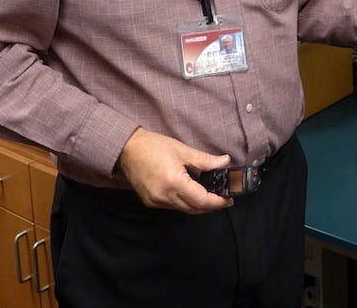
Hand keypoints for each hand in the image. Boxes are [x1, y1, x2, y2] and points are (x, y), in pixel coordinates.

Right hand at [118, 127, 233, 212]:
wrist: (128, 149)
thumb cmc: (154, 146)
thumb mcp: (183, 150)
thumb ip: (205, 160)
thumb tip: (225, 162)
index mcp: (174, 182)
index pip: (202, 200)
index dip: (217, 202)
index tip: (229, 199)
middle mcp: (164, 196)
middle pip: (194, 209)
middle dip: (211, 206)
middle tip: (223, 197)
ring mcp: (156, 201)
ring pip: (184, 209)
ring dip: (198, 205)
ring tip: (210, 195)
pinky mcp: (151, 202)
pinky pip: (173, 207)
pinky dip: (185, 202)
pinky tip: (192, 193)